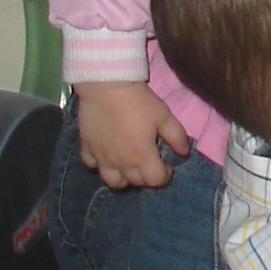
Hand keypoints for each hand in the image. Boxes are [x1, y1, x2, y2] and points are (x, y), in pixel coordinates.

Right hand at [76, 81, 190, 188]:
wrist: (106, 87)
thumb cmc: (138, 102)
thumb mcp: (164, 116)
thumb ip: (177, 137)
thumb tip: (183, 152)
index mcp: (142, 156)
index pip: (155, 180)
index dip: (165, 176)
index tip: (168, 166)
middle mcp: (121, 163)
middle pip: (135, 182)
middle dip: (146, 177)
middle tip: (150, 163)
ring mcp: (101, 157)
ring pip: (112, 181)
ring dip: (123, 178)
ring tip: (128, 166)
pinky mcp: (86, 147)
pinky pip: (91, 164)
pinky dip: (99, 164)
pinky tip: (105, 155)